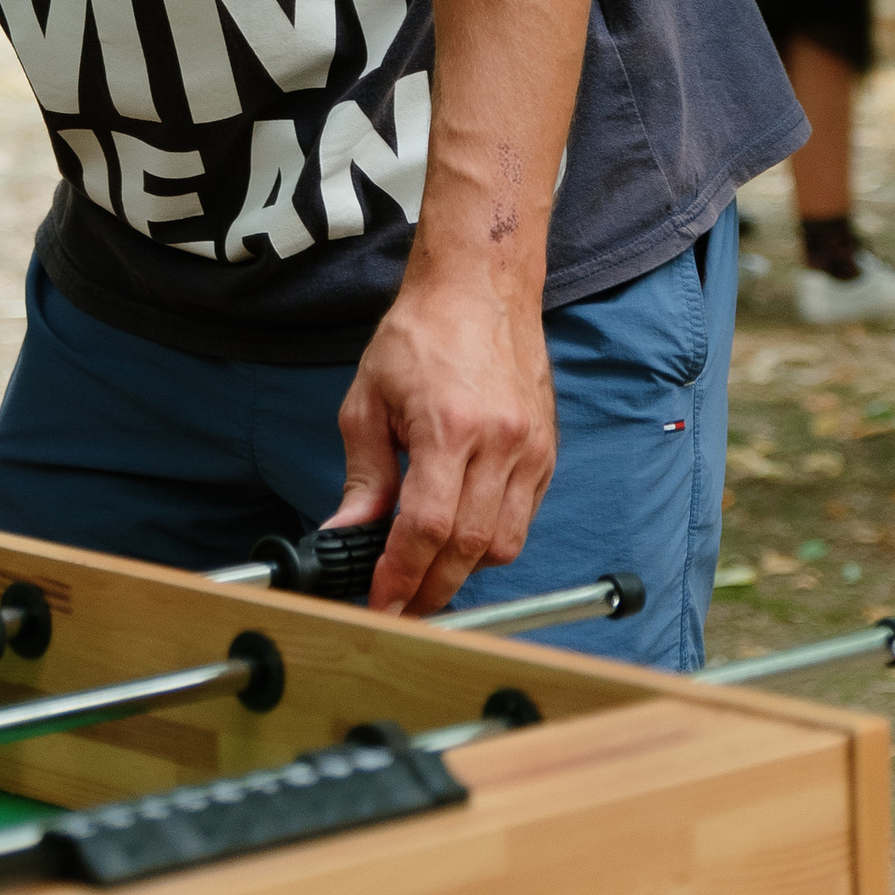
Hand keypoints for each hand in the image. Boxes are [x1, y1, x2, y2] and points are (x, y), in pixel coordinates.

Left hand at [328, 260, 558, 616]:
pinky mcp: (548, 452)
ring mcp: (532, 449)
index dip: (402, 576)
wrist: (479, 288)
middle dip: (432, 588)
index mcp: (449, 427)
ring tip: (429, 575)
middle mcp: (500, 442)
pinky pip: (524, 519)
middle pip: (470, 547)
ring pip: (504, 543)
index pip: (427, 527)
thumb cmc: (420, 334)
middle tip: (402, 606)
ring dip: (465, 570)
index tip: (381, 603)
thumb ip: (363, 475)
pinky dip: (492, 539)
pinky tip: (462, 536)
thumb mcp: (369, 399)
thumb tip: (346, 534)